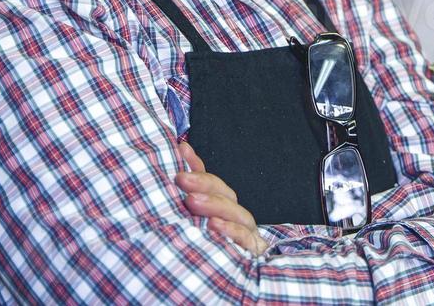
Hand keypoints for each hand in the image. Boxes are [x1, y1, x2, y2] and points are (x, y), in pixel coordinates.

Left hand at [176, 138, 268, 255]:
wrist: (236, 283)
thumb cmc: (214, 248)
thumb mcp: (198, 219)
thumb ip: (191, 190)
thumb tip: (180, 152)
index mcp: (223, 209)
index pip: (212, 183)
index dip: (197, 165)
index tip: (181, 150)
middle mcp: (237, 218)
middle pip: (225, 195)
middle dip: (203, 183)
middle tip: (181, 178)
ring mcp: (247, 234)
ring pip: (236, 213)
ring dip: (214, 205)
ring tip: (192, 200)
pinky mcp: (252, 252)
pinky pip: (244, 239)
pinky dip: (230, 231)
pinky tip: (213, 226)